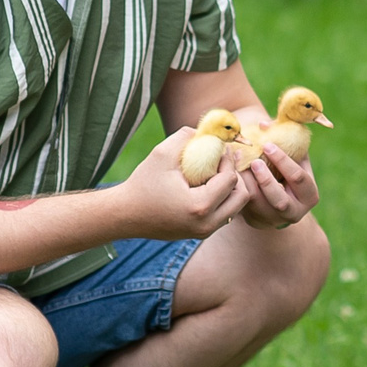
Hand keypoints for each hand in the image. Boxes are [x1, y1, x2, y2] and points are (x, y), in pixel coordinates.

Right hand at [118, 128, 258, 239]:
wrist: (125, 214)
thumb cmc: (142, 183)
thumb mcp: (162, 153)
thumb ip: (186, 136)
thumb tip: (209, 131)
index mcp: (199, 206)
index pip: (230, 179)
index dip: (228, 160)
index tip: (219, 149)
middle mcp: (206, 224)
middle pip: (241, 196)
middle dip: (235, 176)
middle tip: (223, 162)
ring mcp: (203, 232)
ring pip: (235, 208)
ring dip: (230, 189)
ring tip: (216, 172)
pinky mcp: (199, 234)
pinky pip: (223, 215)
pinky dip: (222, 199)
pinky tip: (207, 185)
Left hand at [237, 143, 320, 229]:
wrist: (276, 197)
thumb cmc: (287, 171)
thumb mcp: (293, 158)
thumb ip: (285, 140)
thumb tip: (264, 125)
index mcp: (309, 195)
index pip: (298, 178)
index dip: (283, 160)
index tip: (267, 145)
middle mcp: (294, 212)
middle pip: (279, 199)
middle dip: (266, 179)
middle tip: (254, 161)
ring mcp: (274, 219)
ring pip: (258, 203)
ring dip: (248, 182)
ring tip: (238, 161)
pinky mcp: (256, 220)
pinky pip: (245, 205)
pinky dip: (239, 187)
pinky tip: (232, 171)